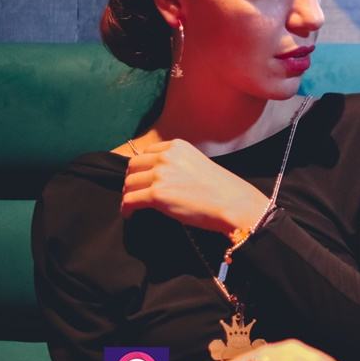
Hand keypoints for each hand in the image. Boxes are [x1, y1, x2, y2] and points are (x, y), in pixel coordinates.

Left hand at [121, 139, 270, 233]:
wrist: (233, 203)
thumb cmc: (222, 189)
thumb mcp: (198, 163)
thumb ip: (177, 164)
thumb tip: (159, 177)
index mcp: (177, 146)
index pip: (146, 153)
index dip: (142, 167)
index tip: (143, 177)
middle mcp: (166, 157)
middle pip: (133, 166)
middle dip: (133, 179)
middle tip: (136, 192)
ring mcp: (160, 175)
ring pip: (129, 183)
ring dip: (130, 194)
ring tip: (133, 204)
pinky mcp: (157, 194)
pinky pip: (130, 200)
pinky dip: (126, 208)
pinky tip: (130, 214)